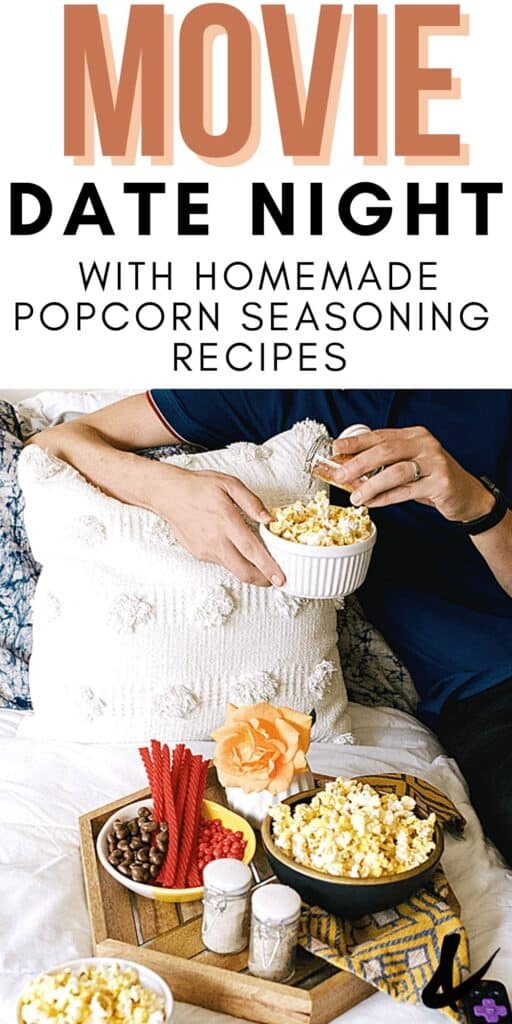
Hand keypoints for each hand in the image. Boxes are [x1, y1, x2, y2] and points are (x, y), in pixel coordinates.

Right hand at [151, 466, 285, 585]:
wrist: (168, 494)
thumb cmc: (198, 487)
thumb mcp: (230, 484)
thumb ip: (252, 502)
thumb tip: (269, 519)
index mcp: (227, 522)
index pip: (252, 551)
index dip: (268, 567)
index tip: (280, 579)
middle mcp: (216, 540)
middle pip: (243, 571)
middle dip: (261, 580)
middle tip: (273, 579)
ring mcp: (206, 549)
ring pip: (232, 568)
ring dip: (248, 569)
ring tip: (258, 563)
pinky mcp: (198, 553)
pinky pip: (221, 561)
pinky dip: (232, 559)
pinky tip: (234, 548)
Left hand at [332, 427, 494, 521]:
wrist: (466, 496)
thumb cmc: (433, 479)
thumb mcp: (410, 464)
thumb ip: (386, 463)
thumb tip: (350, 469)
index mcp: (415, 435)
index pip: (381, 435)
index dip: (356, 441)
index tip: (337, 447)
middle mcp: (426, 444)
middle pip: (385, 451)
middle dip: (359, 463)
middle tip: (341, 474)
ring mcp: (435, 463)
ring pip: (395, 472)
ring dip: (371, 485)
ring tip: (356, 496)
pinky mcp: (440, 483)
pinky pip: (406, 491)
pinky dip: (386, 498)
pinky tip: (373, 502)